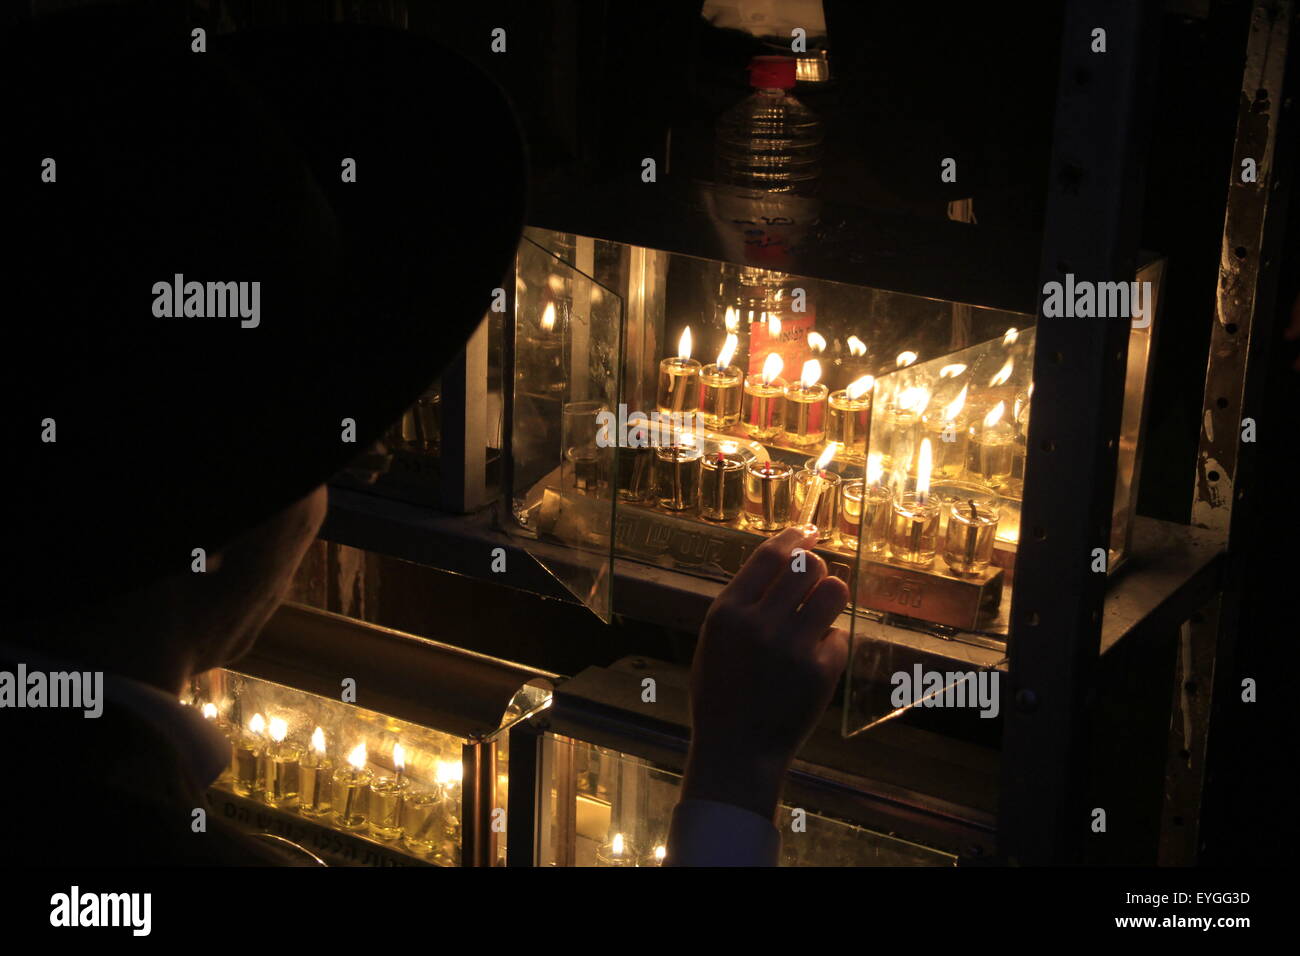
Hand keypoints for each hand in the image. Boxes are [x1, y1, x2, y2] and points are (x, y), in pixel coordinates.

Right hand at [681, 525, 849, 820]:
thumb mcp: (715, 639)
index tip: (808, 530)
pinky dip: (828, 644)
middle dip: (816, 567)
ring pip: (833, 590)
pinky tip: (811, 661)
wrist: (737, 748)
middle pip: (808, 566)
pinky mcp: (820, 671)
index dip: (794, 536)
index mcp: (727, 613)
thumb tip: (784, 557)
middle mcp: (759, 624)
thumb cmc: (722, 691)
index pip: (770, 555)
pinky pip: (837, 635)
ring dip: (830, 594)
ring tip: (820, 612)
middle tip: (814, 580)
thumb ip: (743, 601)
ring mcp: (792, 647)